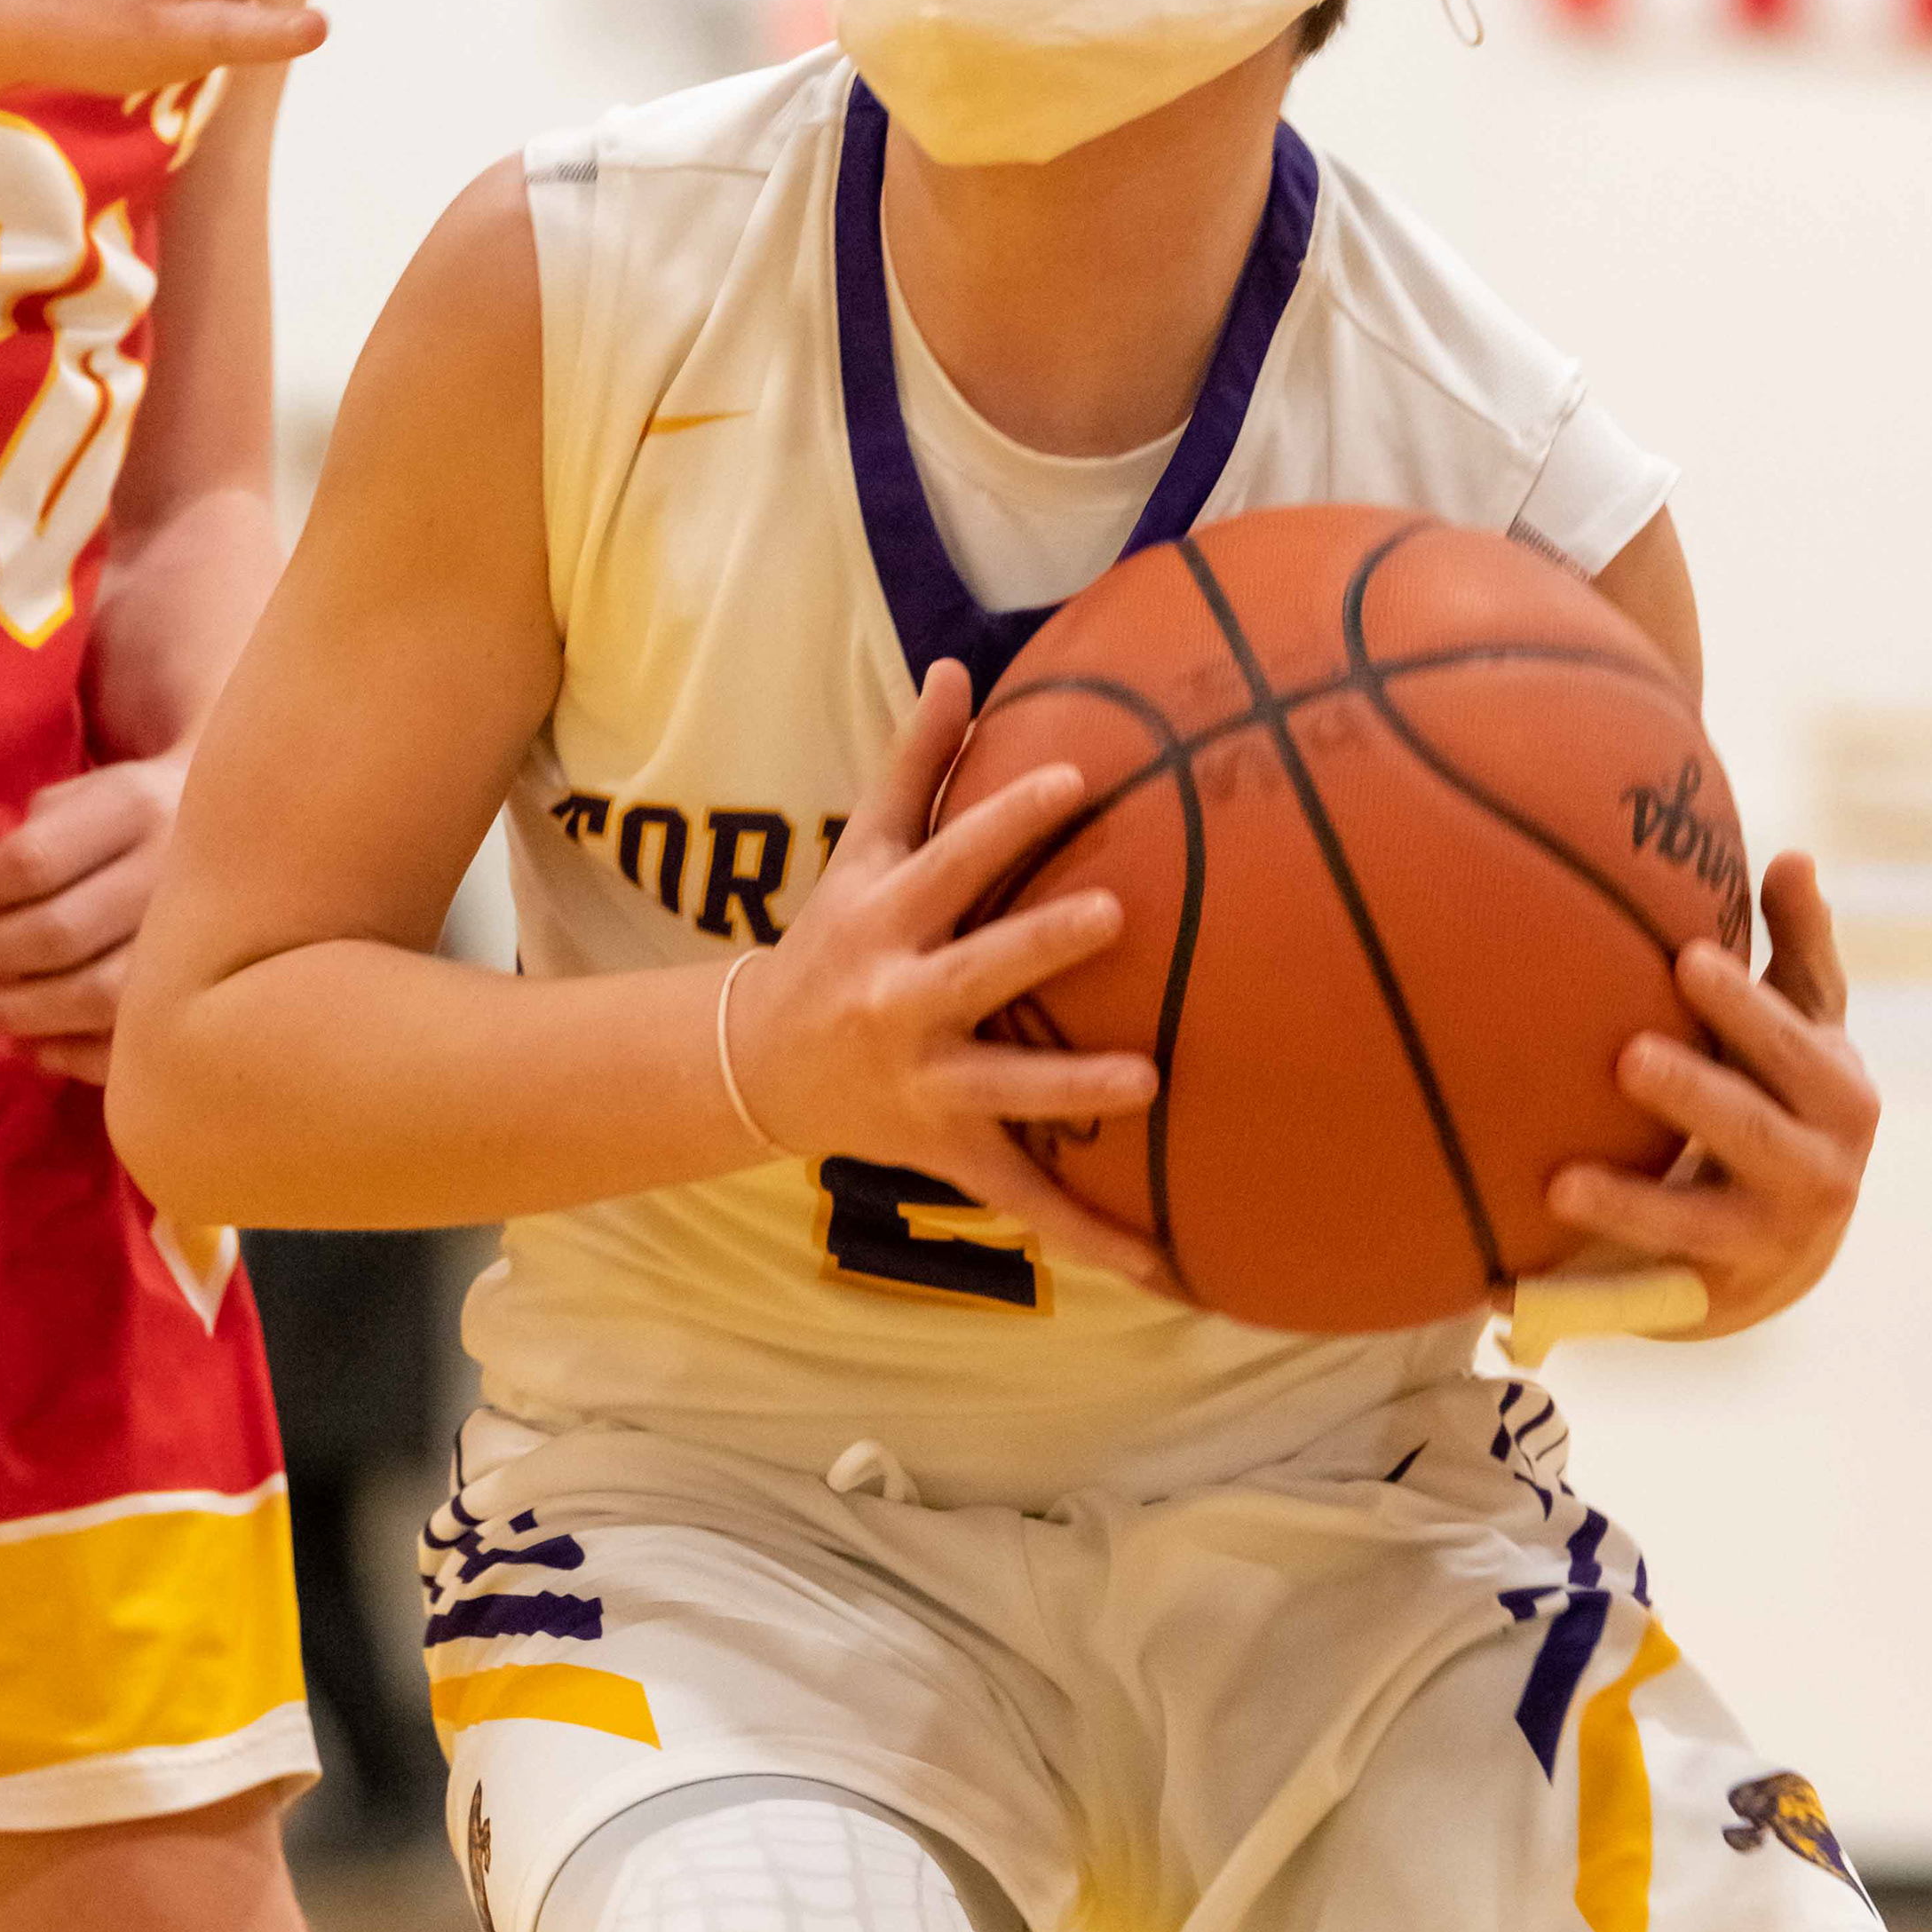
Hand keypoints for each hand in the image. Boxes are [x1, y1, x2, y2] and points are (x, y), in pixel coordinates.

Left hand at [0, 749, 189, 1084]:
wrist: (258, 828)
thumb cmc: (145, 815)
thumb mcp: (92, 792)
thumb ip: (33, 836)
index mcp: (137, 805)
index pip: (29, 863)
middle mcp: (172, 868)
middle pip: (56, 934)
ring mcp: (199, 935)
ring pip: (93, 995)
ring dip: (16, 1013)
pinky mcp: (211, 991)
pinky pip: (131, 1042)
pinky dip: (70, 1054)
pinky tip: (36, 1045)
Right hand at [723, 663, 1173, 1292]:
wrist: (762, 1068)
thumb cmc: (834, 937)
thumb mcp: (862, 851)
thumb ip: (914, 762)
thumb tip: (958, 665)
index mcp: (888, 919)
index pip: (952, 859)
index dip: (1008, 819)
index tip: (1076, 780)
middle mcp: (903, 1002)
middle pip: (977, 970)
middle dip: (1040, 945)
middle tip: (1118, 913)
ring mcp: (927, 1085)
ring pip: (1005, 1092)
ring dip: (1073, 1091)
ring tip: (1152, 1082)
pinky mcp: (950, 1153)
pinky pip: (1027, 1201)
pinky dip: (1095, 1238)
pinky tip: (1169, 1266)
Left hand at [1541, 852, 1878, 1339]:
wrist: (1789, 1241)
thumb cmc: (1785, 1092)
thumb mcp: (1806, 1024)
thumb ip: (1801, 945)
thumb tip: (1794, 856)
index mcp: (1840, 1096)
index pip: (1796, 1047)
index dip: (1746, 1010)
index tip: (1685, 959)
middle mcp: (1819, 1174)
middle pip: (1753, 1133)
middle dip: (1694, 1097)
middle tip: (1627, 1056)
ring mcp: (1763, 1243)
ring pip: (1697, 1225)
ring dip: (1631, 1205)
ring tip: (1561, 1185)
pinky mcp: (1706, 1296)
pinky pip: (1642, 1289)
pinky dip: (1577, 1292)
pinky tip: (1498, 1281)